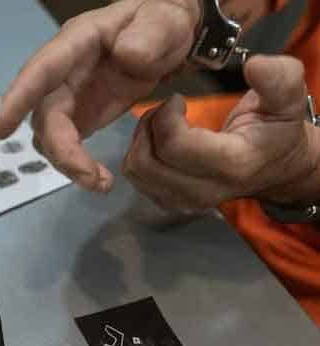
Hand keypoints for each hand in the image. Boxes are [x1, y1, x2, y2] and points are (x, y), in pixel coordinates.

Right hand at [0, 0, 200, 191]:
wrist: (170, 36)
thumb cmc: (162, 20)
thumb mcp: (163, 19)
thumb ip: (148, 36)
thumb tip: (127, 56)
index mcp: (77, 43)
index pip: (41, 70)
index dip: (17, 99)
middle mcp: (62, 73)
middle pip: (44, 115)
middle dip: (61, 150)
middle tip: (91, 179)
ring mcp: (67, 97)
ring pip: (50, 136)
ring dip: (68, 164)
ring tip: (101, 184)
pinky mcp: (79, 117)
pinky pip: (65, 146)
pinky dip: (77, 166)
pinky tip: (100, 179)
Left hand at [122, 55, 317, 210]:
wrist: (275, 168)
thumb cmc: (277, 129)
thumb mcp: (288, 99)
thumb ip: (277, 78)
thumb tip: (254, 65)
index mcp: (232, 165)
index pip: (174, 145)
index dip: (166, 116)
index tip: (177, 99)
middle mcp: (204, 190)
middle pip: (147, 161)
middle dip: (149, 126)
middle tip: (166, 109)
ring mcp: (184, 201)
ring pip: (136, 171)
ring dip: (141, 139)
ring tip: (162, 122)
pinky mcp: (169, 202)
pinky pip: (136, 178)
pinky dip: (140, 153)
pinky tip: (160, 139)